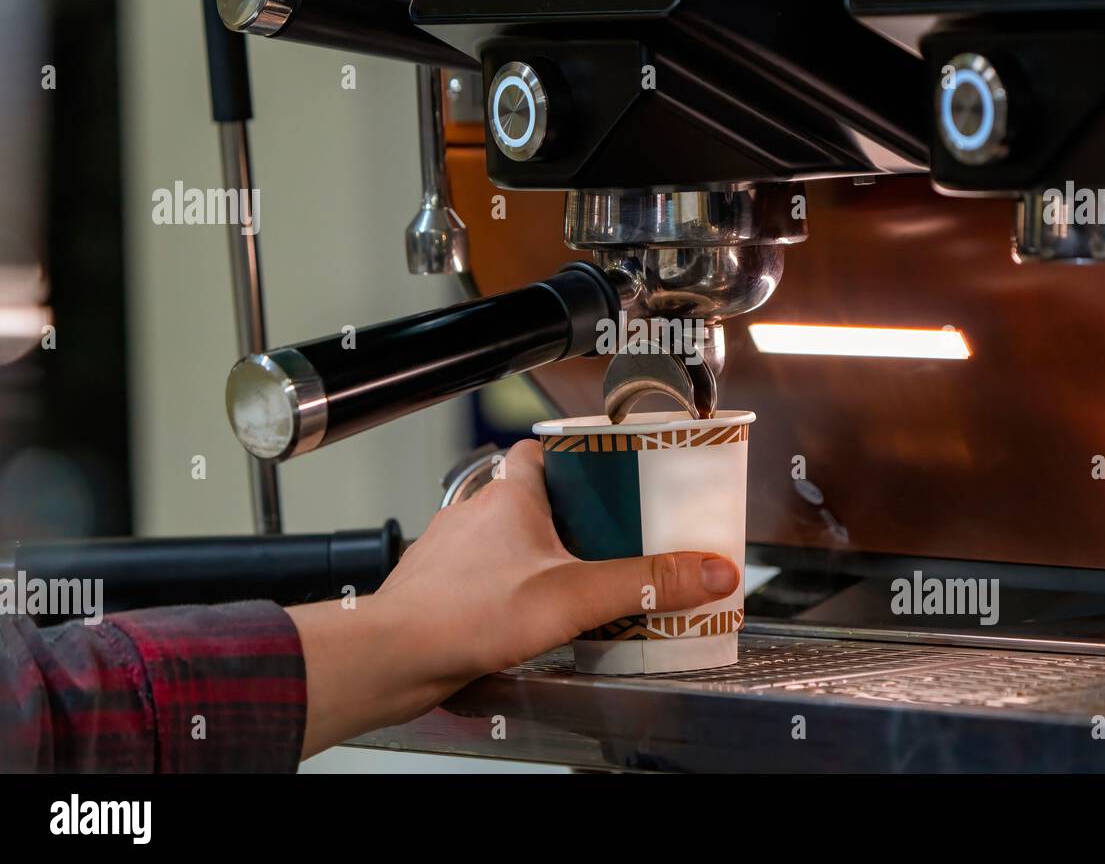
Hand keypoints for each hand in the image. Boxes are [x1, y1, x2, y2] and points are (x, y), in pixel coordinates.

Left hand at [287, 439, 740, 757]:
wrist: (393, 658)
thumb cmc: (462, 615)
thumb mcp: (575, 596)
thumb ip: (645, 584)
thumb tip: (710, 571)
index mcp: (511, 496)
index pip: (544, 449)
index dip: (578, 454)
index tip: (613, 468)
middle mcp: (479, 514)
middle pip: (536, 497)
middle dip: (575, 517)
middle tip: (616, 536)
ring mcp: (456, 553)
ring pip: (511, 540)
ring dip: (544, 555)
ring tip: (585, 581)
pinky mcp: (444, 590)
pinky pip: (490, 578)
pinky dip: (516, 591)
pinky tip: (537, 618)